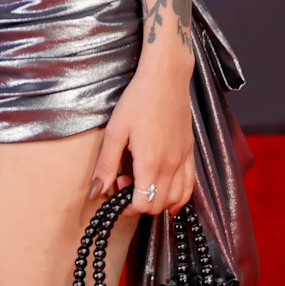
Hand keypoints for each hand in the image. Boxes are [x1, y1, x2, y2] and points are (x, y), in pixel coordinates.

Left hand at [88, 63, 194, 216]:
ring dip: (158, 200)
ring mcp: (184, 160)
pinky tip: (165, 189)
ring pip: (177, 200)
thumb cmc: (138, 100)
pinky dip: (179, 196)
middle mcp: (171, 166)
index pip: (143, 205)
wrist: (166, 78)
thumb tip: (94, 192)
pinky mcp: (190, 153)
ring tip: (142, 181)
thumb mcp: (115, 131)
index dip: (126, 206)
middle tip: (124, 181)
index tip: (115, 189)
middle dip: (139, 202)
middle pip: (158, 205)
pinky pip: (190, 186)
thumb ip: (106, 165)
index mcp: (151, 163)